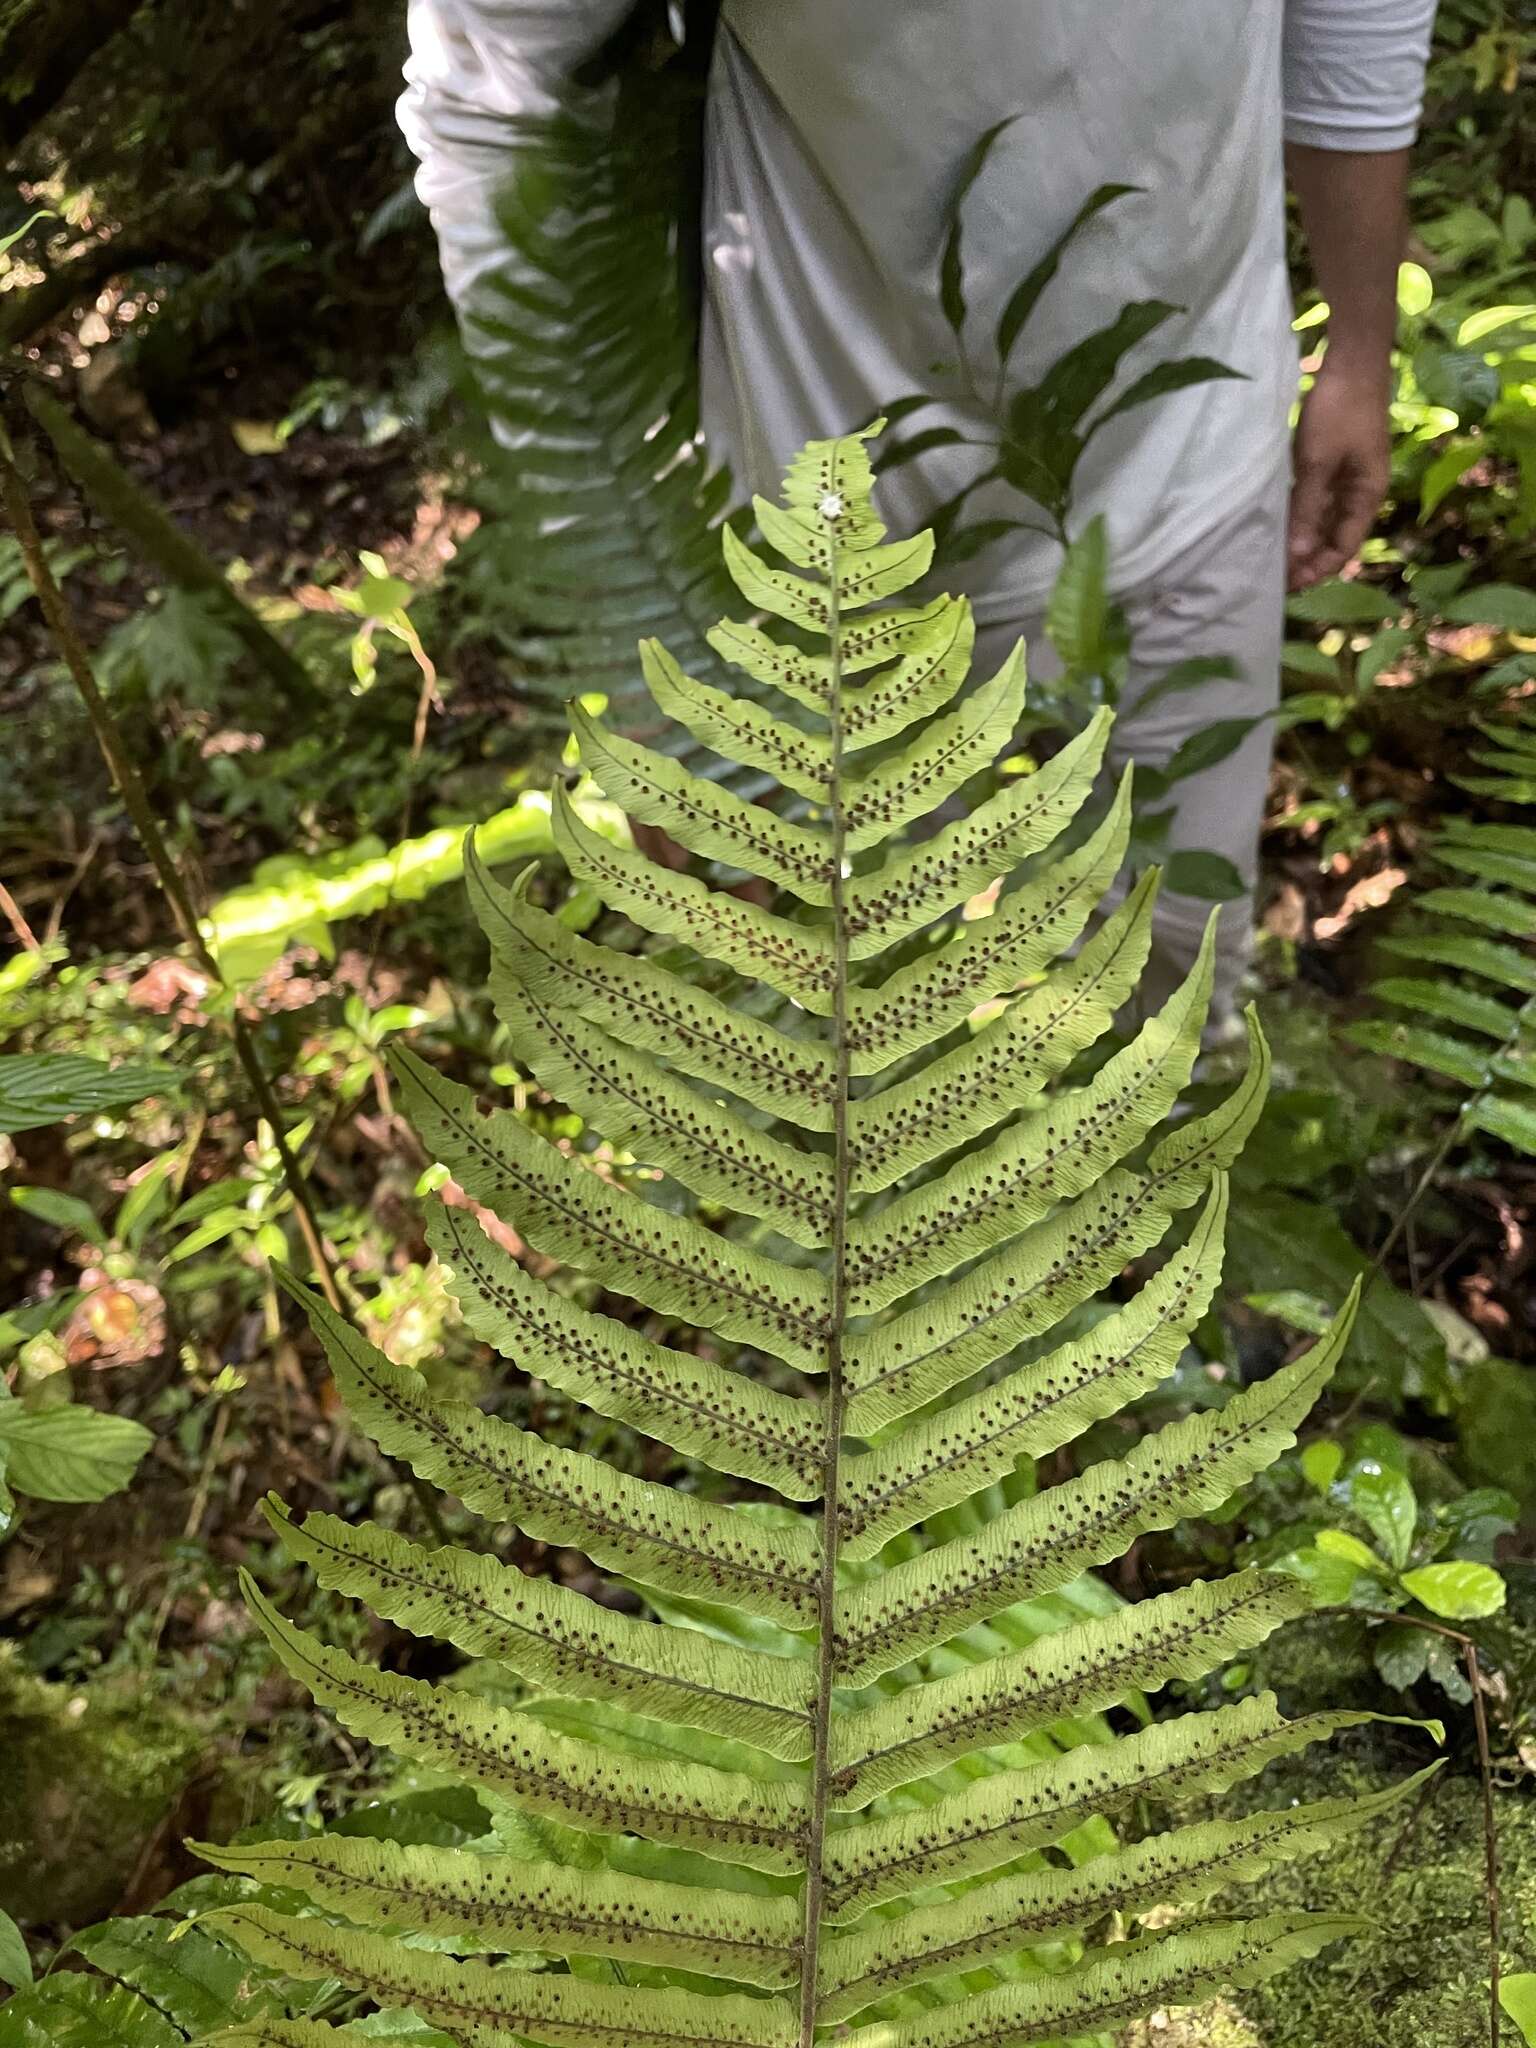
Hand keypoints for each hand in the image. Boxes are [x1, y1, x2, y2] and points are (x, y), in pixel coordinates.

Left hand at [1287, 355, 1391, 590]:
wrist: (1350, 361)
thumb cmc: (1339, 411)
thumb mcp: (1317, 463)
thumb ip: (1307, 509)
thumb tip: (1298, 555)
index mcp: (1367, 495)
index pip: (1344, 547)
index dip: (1318, 569)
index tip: (1288, 583)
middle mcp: (1359, 492)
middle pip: (1334, 538)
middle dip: (1307, 560)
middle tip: (1272, 576)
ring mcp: (1345, 478)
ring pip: (1322, 521)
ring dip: (1300, 540)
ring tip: (1270, 556)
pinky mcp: (1330, 464)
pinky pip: (1315, 501)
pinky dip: (1298, 516)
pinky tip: (1275, 525)